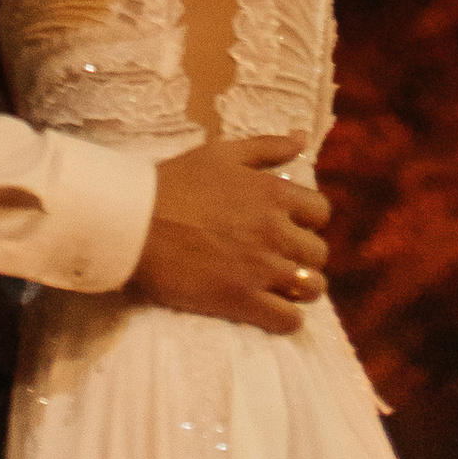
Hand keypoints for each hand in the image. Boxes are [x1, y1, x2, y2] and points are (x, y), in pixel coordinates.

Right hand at [133, 136, 330, 336]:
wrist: (136, 223)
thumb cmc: (176, 183)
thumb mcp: (222, 153)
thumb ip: (267, 147)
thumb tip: (303, 139)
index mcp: (273, 193)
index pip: (321, 212)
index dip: (308, 220)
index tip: (290, 224)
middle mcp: (275, 231)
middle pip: (318, 253)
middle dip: (304, 255)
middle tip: (281, 256)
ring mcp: (261, 268)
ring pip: (311, 287)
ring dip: (301, 287)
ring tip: (280, 284)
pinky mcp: (242, 301)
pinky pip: (289, 320)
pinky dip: (286, 317)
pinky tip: (271, 308)